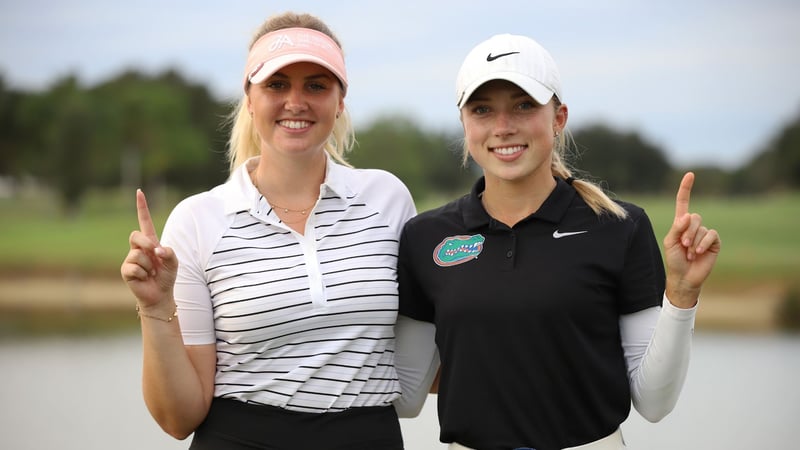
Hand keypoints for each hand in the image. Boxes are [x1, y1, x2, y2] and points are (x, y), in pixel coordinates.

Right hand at [120, 189, 177, 309]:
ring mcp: (130, 259)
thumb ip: (169, 253)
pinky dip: (143, 274)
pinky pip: (134, 268)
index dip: (142, 207)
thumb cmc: (166, 276)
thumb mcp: (173, 262)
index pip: (144, 221)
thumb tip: (157, 250)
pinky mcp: (126, 270)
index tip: (139, 191)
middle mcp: (138, 248)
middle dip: (146, 244)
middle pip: (135, 235)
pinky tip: (145, 279)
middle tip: (155, 255)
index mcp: (150, 242)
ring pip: (138, 255)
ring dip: (149, 266)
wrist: (160, 294)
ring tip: (151, 273)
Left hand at [663, 172, 720, 307]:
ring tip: (690, 253)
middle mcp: (694, 226)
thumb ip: (677, 228)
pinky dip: (703, 243)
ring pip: (701, 227)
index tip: (690, 174)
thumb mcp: (670, 242)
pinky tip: (698, 253)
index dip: (686, 189)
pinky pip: (711, 234)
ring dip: (693, 241)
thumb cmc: (674, 259)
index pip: (683, 203)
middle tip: (683, 245)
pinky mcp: (714, 242)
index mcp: (680, 223)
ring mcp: (705, 233)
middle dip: (687, 232)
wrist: (684, 277)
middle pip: (693, 216)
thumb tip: (688, 215)